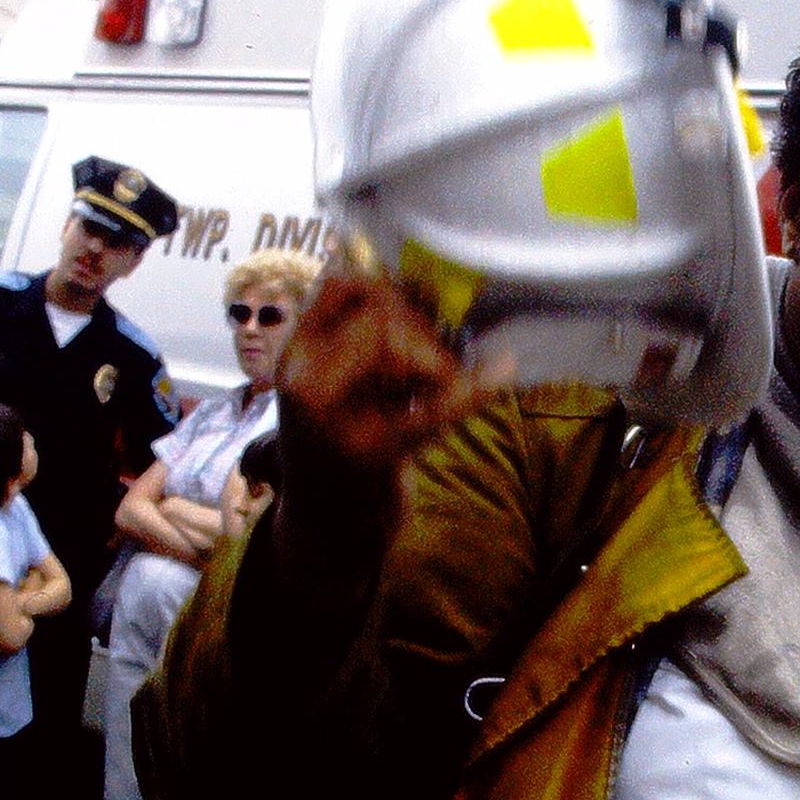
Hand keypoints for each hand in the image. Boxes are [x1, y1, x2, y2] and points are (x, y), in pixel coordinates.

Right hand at [273, 273, 510, 580]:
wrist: (325, 529)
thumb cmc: (342, 444)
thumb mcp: (337, 380)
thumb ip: (363, 329)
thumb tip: (415, 270)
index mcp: (295, 352)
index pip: (343, 283)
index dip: (393, 286)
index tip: (418, 310)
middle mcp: (302, 378)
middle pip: (380, 314)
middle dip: (423, 331)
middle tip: (432, 372)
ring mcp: (332, 419)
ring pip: (399, 346)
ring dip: (438, 363)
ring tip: (430, 398)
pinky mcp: (371, 456)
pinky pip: (429, 409)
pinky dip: (473, 389)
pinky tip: (504, 371)